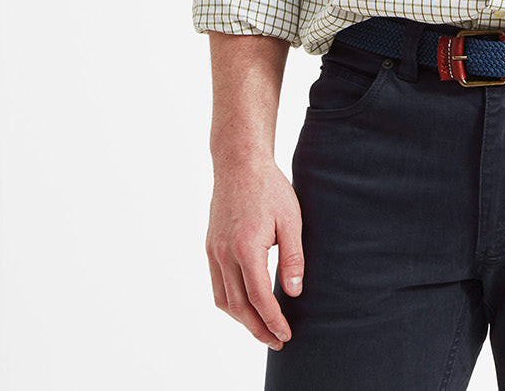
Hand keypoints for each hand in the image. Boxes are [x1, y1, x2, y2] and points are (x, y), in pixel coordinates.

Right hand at [206, 156, 304, 350]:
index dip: (273, 320)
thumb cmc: (270, 188)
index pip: (259, 298)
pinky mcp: (210, 246)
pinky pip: (217, 285)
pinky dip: (230, 302)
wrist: (240, 163)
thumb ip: (292, 258)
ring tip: (263, 328)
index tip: (285, 334)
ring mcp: (213, 251)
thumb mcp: (291, 220)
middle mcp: (224, 253)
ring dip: (242, 320)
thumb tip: (294, 292)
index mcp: (247, 247)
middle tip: (277, 340)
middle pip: (239, 306)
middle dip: (258, 328)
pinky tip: (246, 305)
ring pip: (223, 300)